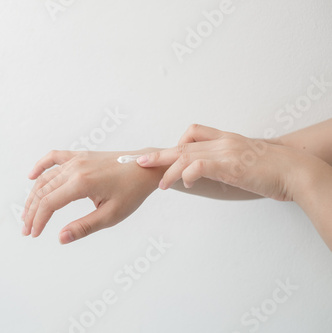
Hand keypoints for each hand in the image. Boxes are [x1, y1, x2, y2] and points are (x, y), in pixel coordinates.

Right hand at [22, 149, 165, 243]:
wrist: (146, 168)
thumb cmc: (132, 192)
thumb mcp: (111, 215)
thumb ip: (84, 227)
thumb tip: (60, 238)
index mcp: (82, 183)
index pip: (49, 203)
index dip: (38, 220)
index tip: (34, 235)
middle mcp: (75, 168)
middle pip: (43, 191)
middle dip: (32, 212)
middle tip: (27, 230)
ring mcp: (77, 159)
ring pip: (46, 178)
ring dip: (34, 195)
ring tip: (28, 213)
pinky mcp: (81, 156)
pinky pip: (54, 157)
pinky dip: (41, 166)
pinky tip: (31, 176)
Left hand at [136, 124, 311, 200]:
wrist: (296, 171)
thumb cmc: (275, 170)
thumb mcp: (245, 163)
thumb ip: (227, 165)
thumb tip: (211, 174)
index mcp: (226, 140)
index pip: (194, 134)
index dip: (175, 144)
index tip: (162, 155)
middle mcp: (222, 142)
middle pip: (183, 145)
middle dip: (159, 155)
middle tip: (140, 161)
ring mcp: (225, 151)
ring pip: (186, 155)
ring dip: (168, 169)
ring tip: (161, 183)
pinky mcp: (230, 164)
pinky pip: (199, 165)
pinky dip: (187, 173)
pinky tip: (185, 182)